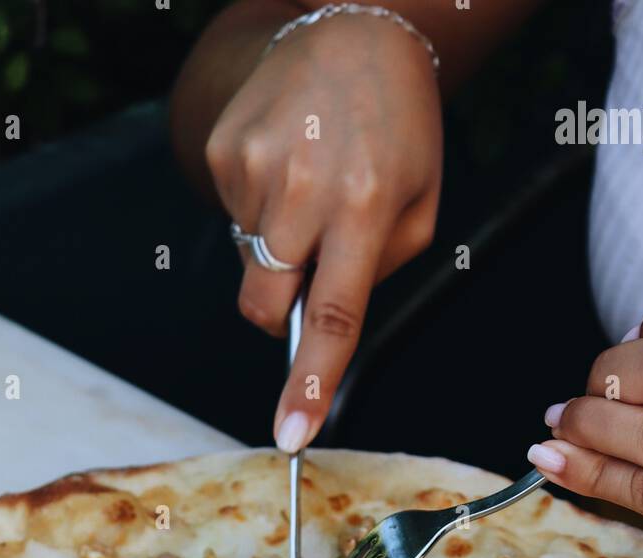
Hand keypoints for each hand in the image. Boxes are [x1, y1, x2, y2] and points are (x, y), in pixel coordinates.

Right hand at [205, 12, 442, 451]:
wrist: (354, 31)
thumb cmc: (398, 128)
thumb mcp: (419, 205)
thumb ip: (377, 273)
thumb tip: (319, 324)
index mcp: (365, 207)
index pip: (333, 316)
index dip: (309, 382)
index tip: (290, 432)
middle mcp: (303, 188)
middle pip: (265, 306)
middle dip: (281, 316)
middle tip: (312, 269)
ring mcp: (253, 168)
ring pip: (250, 265)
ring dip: (278, 249)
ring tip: (312, 185)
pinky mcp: (222, 150)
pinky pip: (233, 220)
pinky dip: (260, 211)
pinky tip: (288, 165)